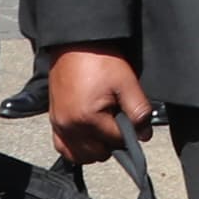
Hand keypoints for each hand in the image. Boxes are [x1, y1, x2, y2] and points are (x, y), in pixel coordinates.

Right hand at [47, 46, 154, 164]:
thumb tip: (144, 134)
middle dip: (112, 140)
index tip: (131, 116)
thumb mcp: (126, 82)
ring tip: (104, 125)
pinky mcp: (54, 121)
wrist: (74, 42)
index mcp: (88, 118)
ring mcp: (59, 125)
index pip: (117, 142)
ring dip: (96, 147)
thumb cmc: (99, 59)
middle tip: (117, 118)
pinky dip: (78, 147)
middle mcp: (69, 127)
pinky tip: (89, 134)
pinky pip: (65, 149)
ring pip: (82, 156)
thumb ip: (139, 110)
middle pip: (100, 153)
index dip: (130, 131)